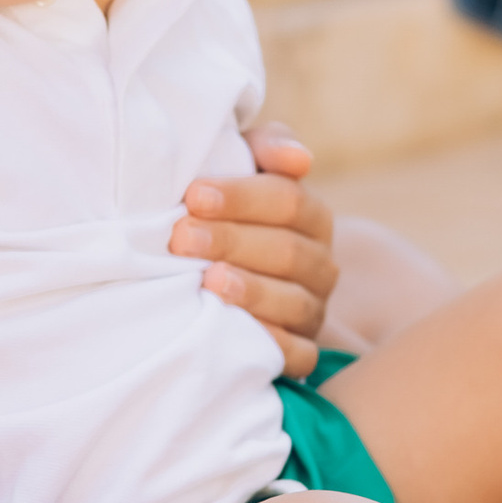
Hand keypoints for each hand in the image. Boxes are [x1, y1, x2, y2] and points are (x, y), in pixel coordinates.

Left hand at [170, 126, 338, 377]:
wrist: (229, 270)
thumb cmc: (228, 212)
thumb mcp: (247, 169)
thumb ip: (266, 148)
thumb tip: (298, 158)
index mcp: (311, 216)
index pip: (288, 201)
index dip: (242, 197)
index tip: (194, 195)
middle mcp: (320, 264)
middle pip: (289, 251)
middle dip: (232, 241)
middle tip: (181, 238)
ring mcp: (313, 310)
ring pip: (295, 302)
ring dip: (250, 291)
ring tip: (209, 282)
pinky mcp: (302, 350)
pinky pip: (298, 354)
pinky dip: (270, 344)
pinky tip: (236, 332)